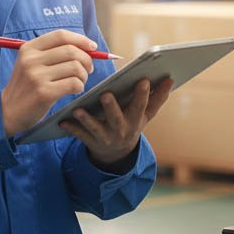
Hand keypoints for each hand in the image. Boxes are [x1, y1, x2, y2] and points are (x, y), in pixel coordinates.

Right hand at [0, 29, 95, 135]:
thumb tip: (88, 48)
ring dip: (83, 75)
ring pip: (75, 67)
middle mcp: (31, 59)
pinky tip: (75, 90)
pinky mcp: (44, 93)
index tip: (92, 47)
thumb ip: (54, 53)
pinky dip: (80, 86)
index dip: (81, 39)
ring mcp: (37, 76)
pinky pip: (73, 83)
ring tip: (80, 81)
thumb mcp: (32, 63)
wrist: (8, 111)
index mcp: (29, 48)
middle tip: (88, 69)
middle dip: (86, 59)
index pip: (61, 35)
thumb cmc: (27, 86)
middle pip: (71, 50)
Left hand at [60, 77, 174, 169]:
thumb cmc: (132, 124)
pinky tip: (63, 122)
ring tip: (78, 110)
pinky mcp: (91, 142)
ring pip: (95, 128)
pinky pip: (80, 136)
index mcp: (135, 120)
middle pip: (117, 118)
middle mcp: (121, 130)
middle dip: (111, 107)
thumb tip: (170, 79)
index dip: (143, 94)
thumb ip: (157, 98)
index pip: (141, 106)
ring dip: (87, 120)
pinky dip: (71, 129)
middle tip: (105, 94)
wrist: (117, 154)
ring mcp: (106, 138)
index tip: (143, 79)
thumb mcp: (146, 115)